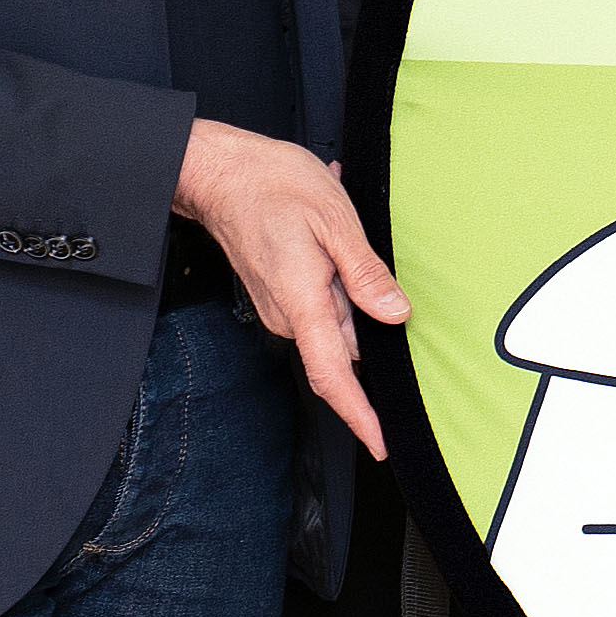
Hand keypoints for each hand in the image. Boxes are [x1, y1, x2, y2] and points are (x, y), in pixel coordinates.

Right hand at [176, 118, 413, 457]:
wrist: (219, 171)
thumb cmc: (271, 186)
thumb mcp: (335, 220)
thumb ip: (366, 273)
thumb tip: (395, 314)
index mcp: (303, 303)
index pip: (334, 375)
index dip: (360, 415)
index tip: (381, 444)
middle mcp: (288, 315)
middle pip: (346, 347)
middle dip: (373, 329)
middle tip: (386, 289)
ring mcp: (281, 307)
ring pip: (337, 322)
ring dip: (355, 294)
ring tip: (348, 243)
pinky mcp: (280, 294)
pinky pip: (323, 303)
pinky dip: (339, 282)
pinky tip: (338, 244)